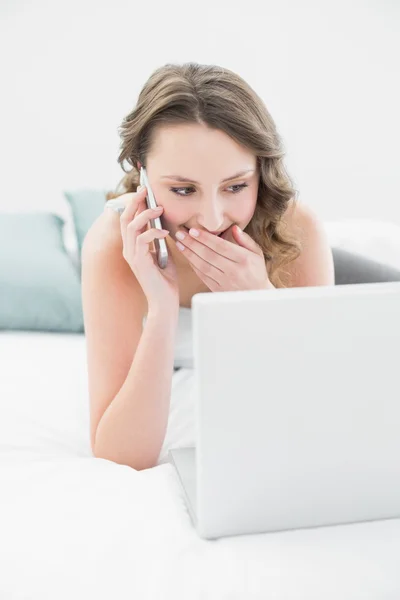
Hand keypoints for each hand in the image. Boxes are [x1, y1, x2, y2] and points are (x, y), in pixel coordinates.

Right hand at [116, 186, 179, 310]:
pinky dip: (153, 232)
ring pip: (131, 227)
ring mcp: (131, 256)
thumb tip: (164, 224)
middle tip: (145, 190)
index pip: (129, 220)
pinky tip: (165, 232)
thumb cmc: (166, 281)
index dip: (134, 204)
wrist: (165, 302)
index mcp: (133, 247)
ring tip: (159, 209)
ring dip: (145, 215)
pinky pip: (142, 240)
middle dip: (135, 202)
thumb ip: (160, 240)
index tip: (144, 191)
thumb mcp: (164, 254)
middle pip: (125, 219)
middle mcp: (128, 250)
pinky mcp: (138, 263)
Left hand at [174, 224, 273, 291]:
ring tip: (180, 243)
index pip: (221, 246)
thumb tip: (234, 228)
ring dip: (189, 254)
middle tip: (180, 233)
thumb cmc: (256, 272)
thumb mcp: (257, 253)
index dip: (205, 238)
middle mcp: (233, 271)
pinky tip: (187, 256)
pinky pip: (202, 276)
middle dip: (192, 243)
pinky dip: (193, 265)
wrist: (256, 296)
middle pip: (208, 255)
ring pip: (203, 265)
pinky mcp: (217, 289)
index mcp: (244, 259)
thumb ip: (245, 240)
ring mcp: (224, 281)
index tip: (193, 230)